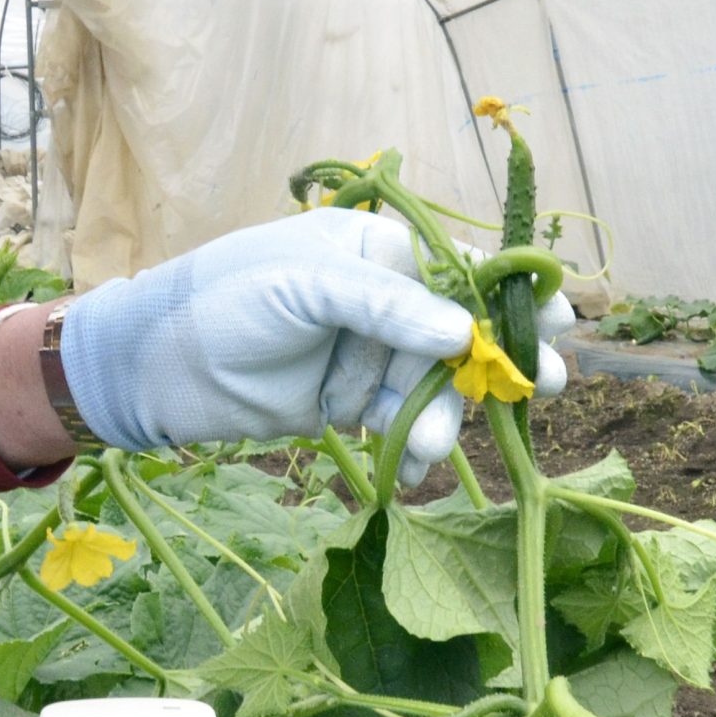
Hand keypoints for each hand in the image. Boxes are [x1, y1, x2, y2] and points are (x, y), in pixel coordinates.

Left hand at [58, 209, 572, 483]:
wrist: (156, 366)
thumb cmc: (225, 300)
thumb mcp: (307, 287)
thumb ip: (385, 308)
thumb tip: (463, 332)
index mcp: (376, 252)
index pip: (459, 269)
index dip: (512, 294)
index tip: (558, 317)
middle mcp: (381, 302)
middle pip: (461, 334)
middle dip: (499, 363)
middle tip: (549, 387)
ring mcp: (367, 356)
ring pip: (433, 386)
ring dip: (441, 415)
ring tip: (427, 446)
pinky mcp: (349, 406)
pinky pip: (400, 424)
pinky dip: (409, 445)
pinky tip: (407, 465)